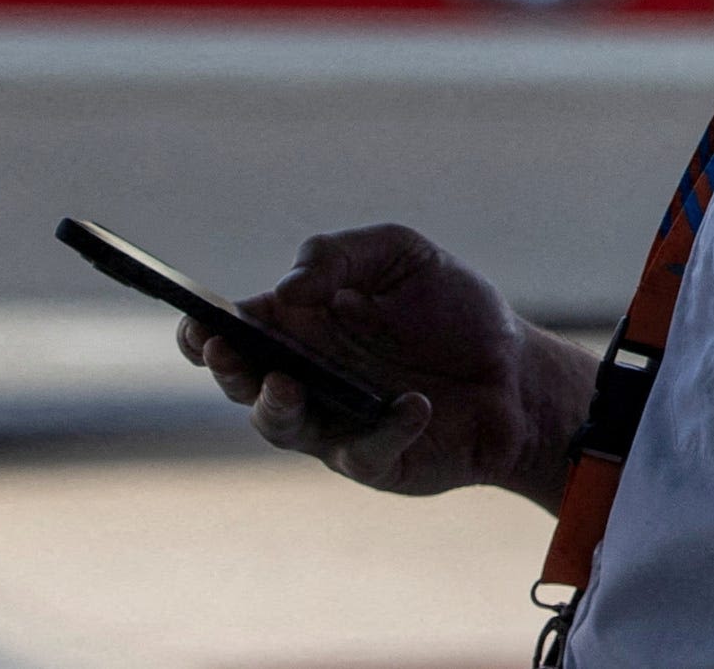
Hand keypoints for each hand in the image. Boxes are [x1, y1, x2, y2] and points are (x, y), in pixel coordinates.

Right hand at [177, 224, 595, 506]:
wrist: (517, 372)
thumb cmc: (453, 310)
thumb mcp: (401, 254)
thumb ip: (338, 255)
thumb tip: (285, 292)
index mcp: (301, 325)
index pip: (234, 329)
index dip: (203, 328)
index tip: (196, 320)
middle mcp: (307, 377)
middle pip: (242, 382)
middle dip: (225, 367)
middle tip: (222, 351)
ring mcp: (336, 424)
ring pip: (281, 427)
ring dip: (274, 407)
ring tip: (286, 383)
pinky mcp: (376, 460)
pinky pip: (363, 452)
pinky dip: (384, 428)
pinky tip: (413, 404)